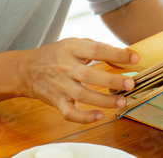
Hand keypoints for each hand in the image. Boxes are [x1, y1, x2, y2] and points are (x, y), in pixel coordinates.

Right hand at [19, 38, 138, 122]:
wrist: (27, 69)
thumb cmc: (57, 55)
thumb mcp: (73, 44)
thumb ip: (95, 47)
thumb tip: (123, 54)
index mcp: (71, 48)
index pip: (96, 50)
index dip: (116, 54)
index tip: (134, 58)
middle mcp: (65, 66)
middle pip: (90, 75)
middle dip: (112, 80)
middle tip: (131, 84)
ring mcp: (60, 85)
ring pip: (82, 96)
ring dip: (104, 100)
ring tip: (122, 102)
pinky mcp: (56, 101)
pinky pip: (70, 113)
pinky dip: (85, 117)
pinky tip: (100, 115)